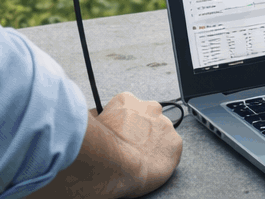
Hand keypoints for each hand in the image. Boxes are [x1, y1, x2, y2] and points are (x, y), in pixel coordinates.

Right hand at [32, 92, 181, 197]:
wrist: (116, 165)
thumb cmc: (99, 147)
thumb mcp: (89, 124)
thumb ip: (95, 116)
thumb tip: (92, 114)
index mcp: (127, 100)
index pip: (129, 107)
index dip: (126, 123)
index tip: (122, 133)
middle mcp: (149, 107)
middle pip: (148, 117)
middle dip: (142, 130)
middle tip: (132, 147)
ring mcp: (164, 125)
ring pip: (161, 134)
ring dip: (154, 143)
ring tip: (141, 159)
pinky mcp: (175, 144)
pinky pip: (171, 150)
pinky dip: (164, 157)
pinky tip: (152, 165)